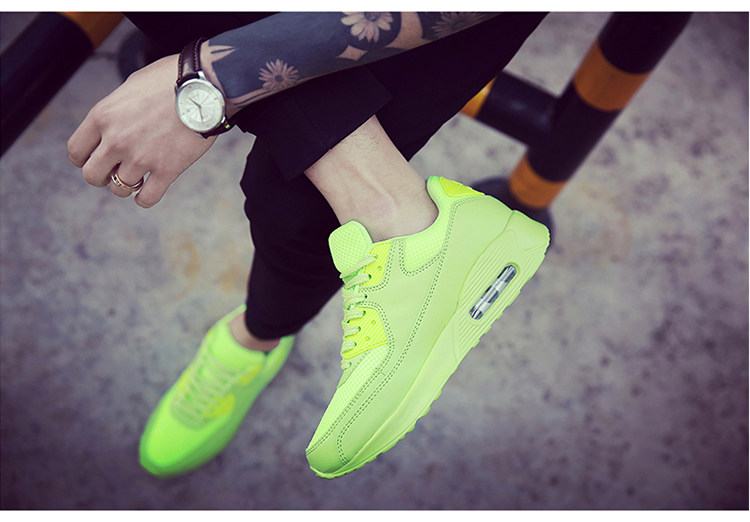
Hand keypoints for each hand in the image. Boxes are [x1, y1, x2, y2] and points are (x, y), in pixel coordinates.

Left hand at [67, 54, 216, 207]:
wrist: (204, 86)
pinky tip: (149, 191)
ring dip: (127, 185)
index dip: (84, 158)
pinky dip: (145, 198)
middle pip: (92, 176)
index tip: (96, 157)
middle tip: (114, 170)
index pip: (76, 151)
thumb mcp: (130, 88)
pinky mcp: (167, 170)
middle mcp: (117, 140)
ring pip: (119, 189)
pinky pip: (147, 198)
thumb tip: (114, 127)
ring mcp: (141, 158)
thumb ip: (116, 112)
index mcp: (103, 116)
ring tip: (138, 176)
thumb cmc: (170, 80)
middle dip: (101, 176)